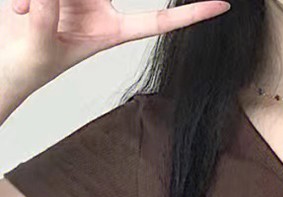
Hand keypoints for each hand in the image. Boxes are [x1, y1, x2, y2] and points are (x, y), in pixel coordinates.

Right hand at [0, 0, 230, 92]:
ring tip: (26, 13)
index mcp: (111, 30)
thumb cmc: (31, 64)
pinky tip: (20, 9)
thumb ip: (54, 9)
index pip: (158, 21)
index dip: (189, 14)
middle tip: (46, 10)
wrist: (5, 62)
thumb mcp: (46, 41)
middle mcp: (97, 6)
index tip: (221, 4)